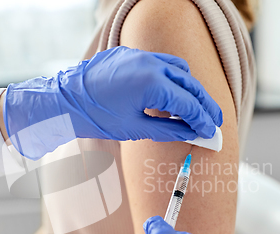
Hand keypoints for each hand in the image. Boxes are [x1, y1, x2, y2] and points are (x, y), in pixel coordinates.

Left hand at [3, 46, 221, 159]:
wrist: (64, 101)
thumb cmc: (95, 117)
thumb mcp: (135, 128)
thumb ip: (170, 130)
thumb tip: (193, 133)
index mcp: (151, 83)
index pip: (188, 103)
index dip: (202, 119)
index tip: (211, 131)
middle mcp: (149, 63)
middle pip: (190, 84)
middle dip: (205, 103)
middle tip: (215, 120)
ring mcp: (140, 55)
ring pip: (179, 69)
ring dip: (191, 88)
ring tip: (197, 108)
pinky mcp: (130, 53)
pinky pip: (161, 62)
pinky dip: (173, 76)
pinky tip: (173, 92)